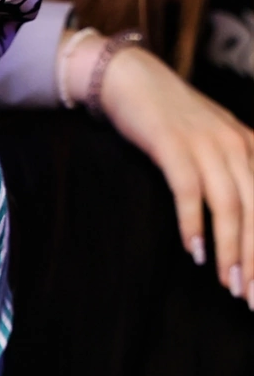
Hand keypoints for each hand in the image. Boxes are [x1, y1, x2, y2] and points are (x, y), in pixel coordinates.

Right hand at [84, 44, 253, 300]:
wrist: (133, 78)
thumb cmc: (171, 117)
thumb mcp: (213, 142)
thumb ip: (231, 173)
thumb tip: (239, 222)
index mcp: (251, 148)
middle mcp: (236, 145)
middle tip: (253, 297)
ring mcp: (206, 144)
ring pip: (230, 205)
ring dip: (231, 249)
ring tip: (229, 284)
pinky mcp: (173, 145)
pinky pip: (189, 191)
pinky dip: (193, 224)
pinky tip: (193, 252)